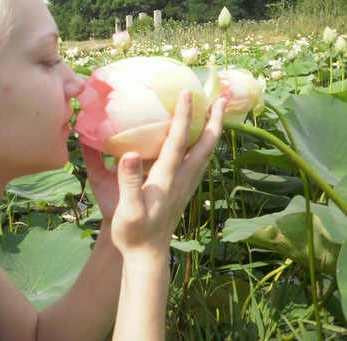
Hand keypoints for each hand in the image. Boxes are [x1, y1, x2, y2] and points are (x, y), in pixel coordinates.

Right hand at [111, 91, 225, 255]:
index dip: (184, 115)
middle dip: (214, 119)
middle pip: (204, 144)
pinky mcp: (182, 192)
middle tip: (222, 97)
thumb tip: (129, 153)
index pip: (178, 140)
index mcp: (166, 178)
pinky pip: (199, 163)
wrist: (147, 256)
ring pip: (205, 153)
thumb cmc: (133, 233)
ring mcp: (184, 186)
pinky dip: (205, 146)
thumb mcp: (127, 209)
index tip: (188, 92)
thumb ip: (129, 182)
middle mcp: (181, 179)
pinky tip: (201, 144)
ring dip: (213, 131)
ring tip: (217, 113)